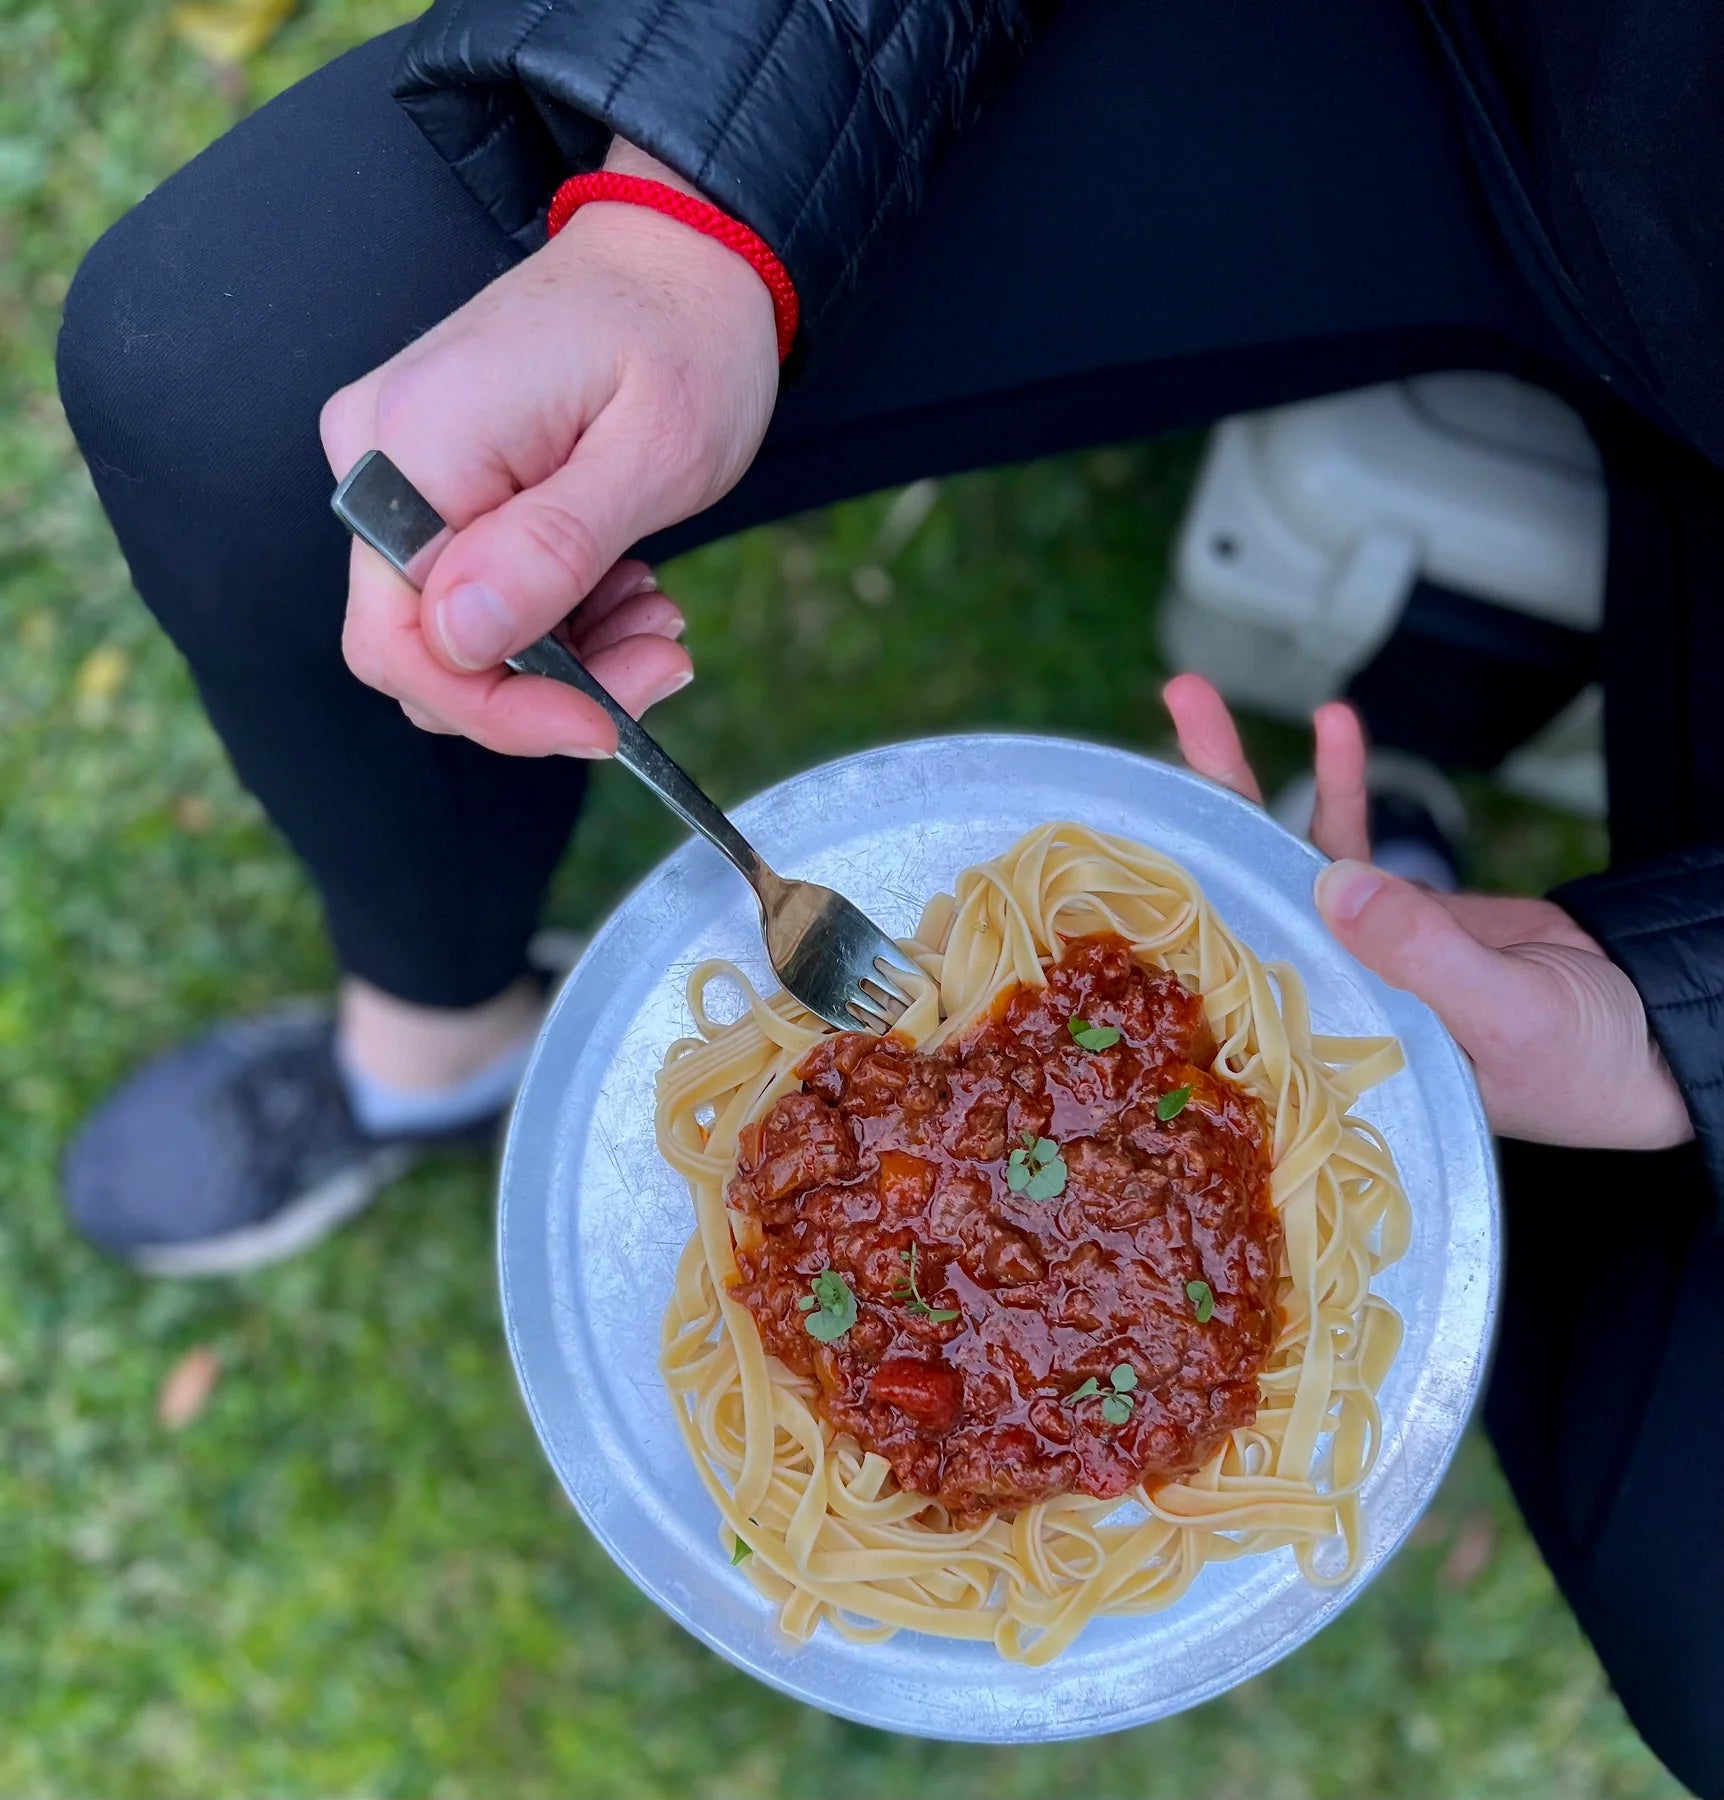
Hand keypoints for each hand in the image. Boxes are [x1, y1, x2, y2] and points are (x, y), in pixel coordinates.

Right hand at [319, 140, 778, 756]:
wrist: (683, 254)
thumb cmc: (683, 337)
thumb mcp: (647, 455)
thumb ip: (550, 550)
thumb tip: (460, 639)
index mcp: (418, 447)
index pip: (407, 645)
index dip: (502, 712)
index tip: (605, 724)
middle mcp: (379, 457)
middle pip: (428, 649)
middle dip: (548, 686)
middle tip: (661, 659)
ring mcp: (398, 467)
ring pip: (460, 630)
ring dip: (567, 653)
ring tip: (658, 616)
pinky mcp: (434, 477)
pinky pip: (475, 588)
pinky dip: (556, 614)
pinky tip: (627, 586)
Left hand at [1164, 674, 1692, 1151]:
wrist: (1651, 1040)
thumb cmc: (1582, 1064)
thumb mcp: (1509, 1015)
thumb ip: (1426, 954)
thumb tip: (1336, 883)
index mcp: (1324, 1038)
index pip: (1228, 967)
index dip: (1181, 901)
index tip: (1136, 836)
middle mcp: (1316, 990)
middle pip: (1235, 889)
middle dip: (1195, 805)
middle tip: (1169, 712)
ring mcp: (1347, 944)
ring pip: (1280, 853)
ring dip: (1244, 774)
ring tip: (1196, 695)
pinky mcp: (1391, 909)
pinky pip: (1351, 837)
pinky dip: (1343, 780)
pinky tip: (1332, 723)